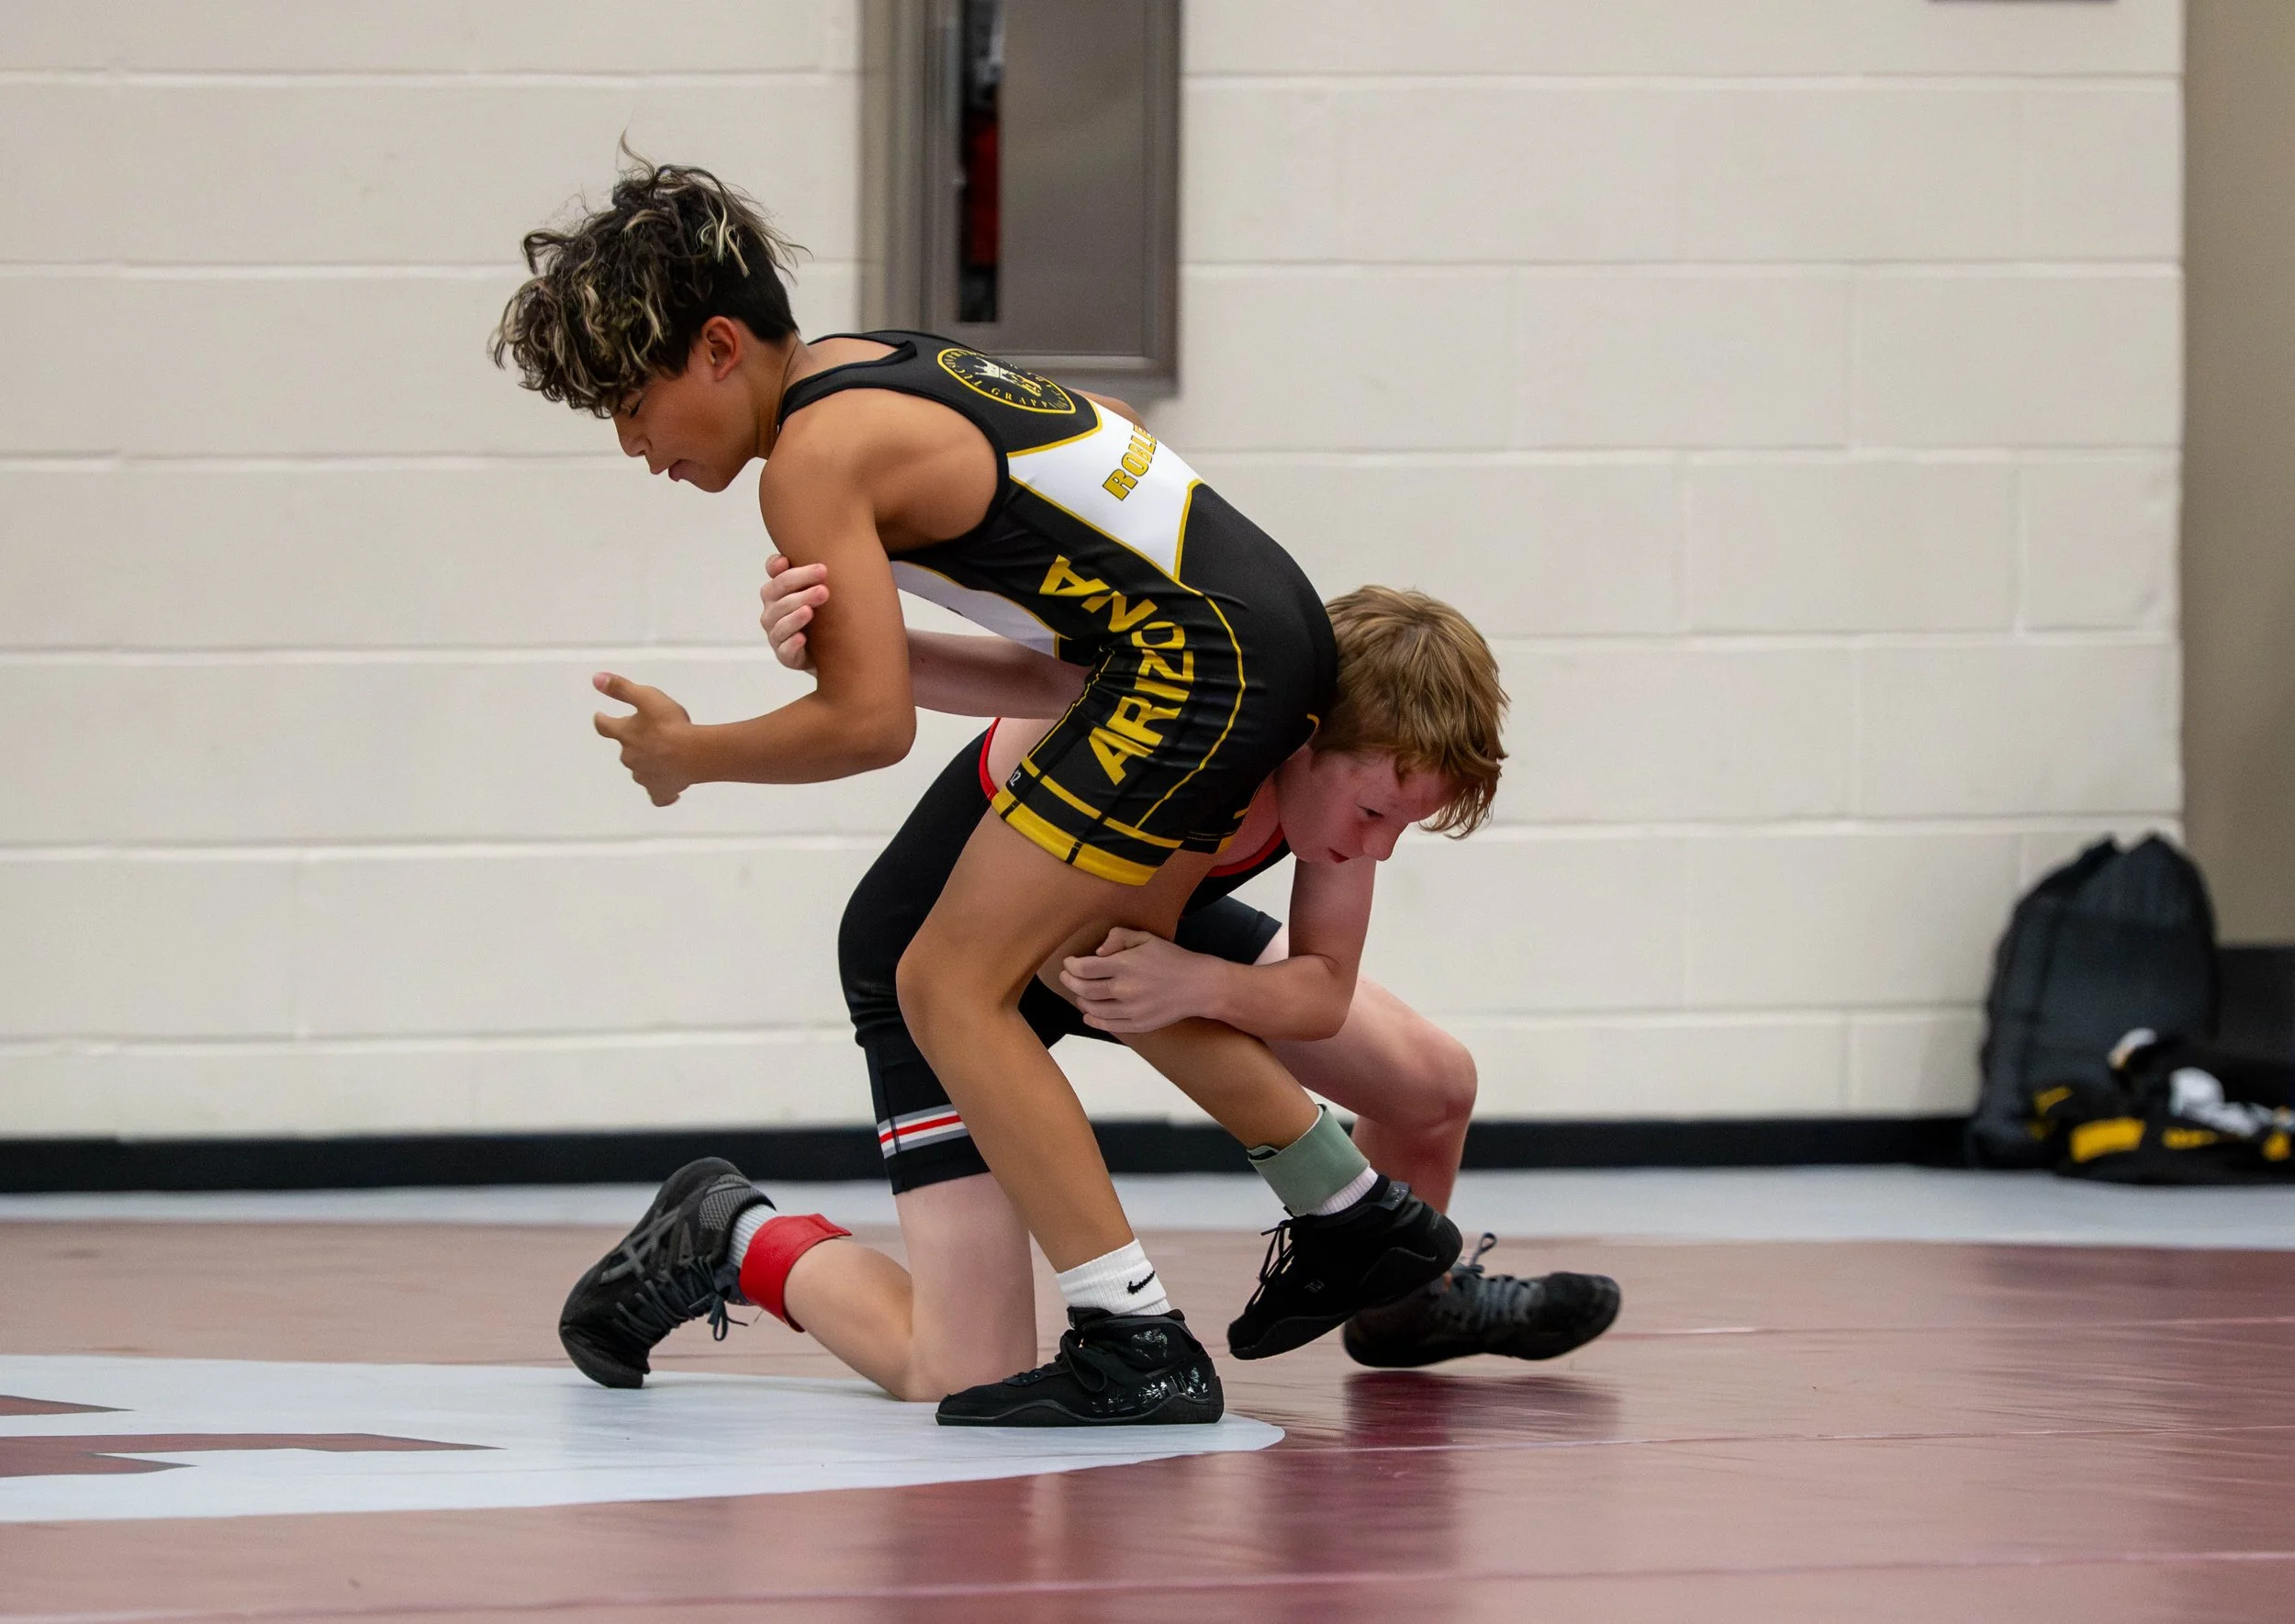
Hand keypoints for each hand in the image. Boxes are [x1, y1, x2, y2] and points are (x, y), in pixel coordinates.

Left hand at [592, 672, 696, 805]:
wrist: (695, 754)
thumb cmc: (671, 725)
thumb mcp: (647, 697)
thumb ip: (621, 688)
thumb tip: (595, 678)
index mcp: (625, 734)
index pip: (605, 726)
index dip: (602, 720)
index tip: (601, 717)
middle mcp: (629, 757)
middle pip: (625, 749)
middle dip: (633, 743)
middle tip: (651, 735)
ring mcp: (643, 777)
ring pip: (639, 770)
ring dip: (647, 763)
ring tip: (663, 757)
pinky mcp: (660, 791)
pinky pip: (656, 794)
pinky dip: (660, 789)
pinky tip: (668, 786)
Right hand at [760, 553, 829, 672]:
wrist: (826, 651)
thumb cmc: (818, 616)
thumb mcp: (816, 593)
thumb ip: (814, 575)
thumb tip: (816, 560)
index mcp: (777, 591)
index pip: (775, 575)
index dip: (779, 567)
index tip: (793, 562)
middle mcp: (772, 610)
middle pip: (779, 593)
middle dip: (800, 586)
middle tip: (823, 587)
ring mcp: (776, 634)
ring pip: (780, 622)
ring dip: (795, 615)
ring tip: (810, 610)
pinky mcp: (785, 655)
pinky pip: (784, 649)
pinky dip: (792, 643)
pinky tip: (802, 638)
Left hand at [1058, 928, 1219, 1033]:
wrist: (1198, 986)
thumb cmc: (1172, 959)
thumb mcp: (1147, 938)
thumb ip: (1119, 937)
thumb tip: (1097, 951)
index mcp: (1125, 964)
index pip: (1084, 968)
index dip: (1071, 966)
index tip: (1069, 963)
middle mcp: (1125, 988)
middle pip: (1083, 990)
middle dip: (1069, 982)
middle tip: (1067, 977)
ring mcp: (1131, 1009)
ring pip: (1093, 1009)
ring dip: (1080, 1000)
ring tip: (1079, 993)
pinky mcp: (1138, 1024)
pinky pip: (1108, 1025)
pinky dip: (1093, 1020)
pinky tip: (1089, 1013)